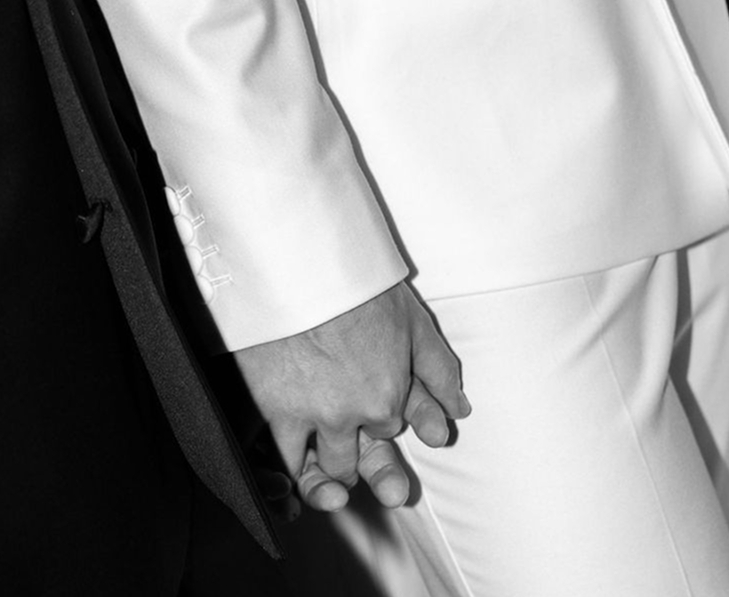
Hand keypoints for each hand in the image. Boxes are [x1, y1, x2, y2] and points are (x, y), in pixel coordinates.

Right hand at [233, 282, 469, 513]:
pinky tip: (290, 456)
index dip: (379, 411)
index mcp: (385, 398)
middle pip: (352, 460)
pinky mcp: (268, 408)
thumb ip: (439, 372)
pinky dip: (286, 467)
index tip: (368, 395)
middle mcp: (348, 417)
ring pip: (318, 467)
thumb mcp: (413, 322)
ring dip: (322, 465)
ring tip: (318, 448)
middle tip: (342, 433)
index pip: (388, 428)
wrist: (302, 261)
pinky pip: (279, 461)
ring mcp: (306, 415)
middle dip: (354, 454)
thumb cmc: (359, 284)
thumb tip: (459, 411)